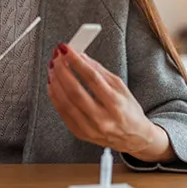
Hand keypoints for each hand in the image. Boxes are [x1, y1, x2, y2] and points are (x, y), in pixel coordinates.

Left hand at [47, 44, 173, 161]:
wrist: (133, 137)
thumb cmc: (128, 111)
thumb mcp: (121, 87)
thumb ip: (100, 71)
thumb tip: (82, 57)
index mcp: (115, 104)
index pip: (92, 78)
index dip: (76, 62)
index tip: (66, 50)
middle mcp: (102, 118)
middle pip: (75, 91)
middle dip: (62, 70)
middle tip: (56, 57)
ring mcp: (90, 128)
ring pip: (65, 102)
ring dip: (55, 82)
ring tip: (53, 68)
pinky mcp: (80, 133)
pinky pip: (62, 113)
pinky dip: (55, 96)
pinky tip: (53, 84)